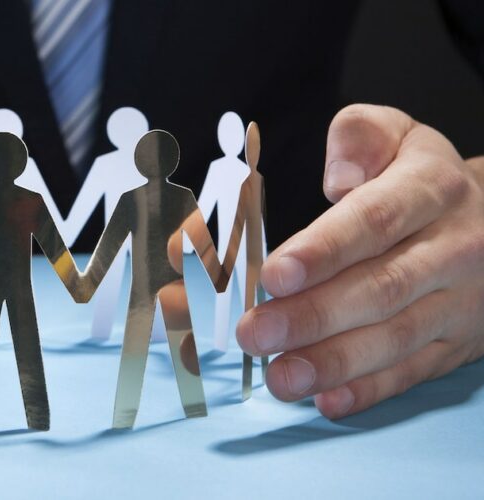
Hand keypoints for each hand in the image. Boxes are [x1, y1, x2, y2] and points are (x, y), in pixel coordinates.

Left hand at [237, 104, 483, 417]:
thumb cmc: (419, 179)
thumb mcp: (398, 135)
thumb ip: (360, 137)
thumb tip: (339, 177)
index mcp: (430, 189)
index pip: (375, 221)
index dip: (325, 250)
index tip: (275, 274)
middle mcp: (451, 248)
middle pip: (381, 288)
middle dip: (313, 316)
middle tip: (254, 333)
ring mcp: (457, 303)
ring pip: (395, 338)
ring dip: (333, 363)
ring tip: (279, 376)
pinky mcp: (453, 344)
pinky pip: (412, 371)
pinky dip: (368, 390)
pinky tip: (325, 400)